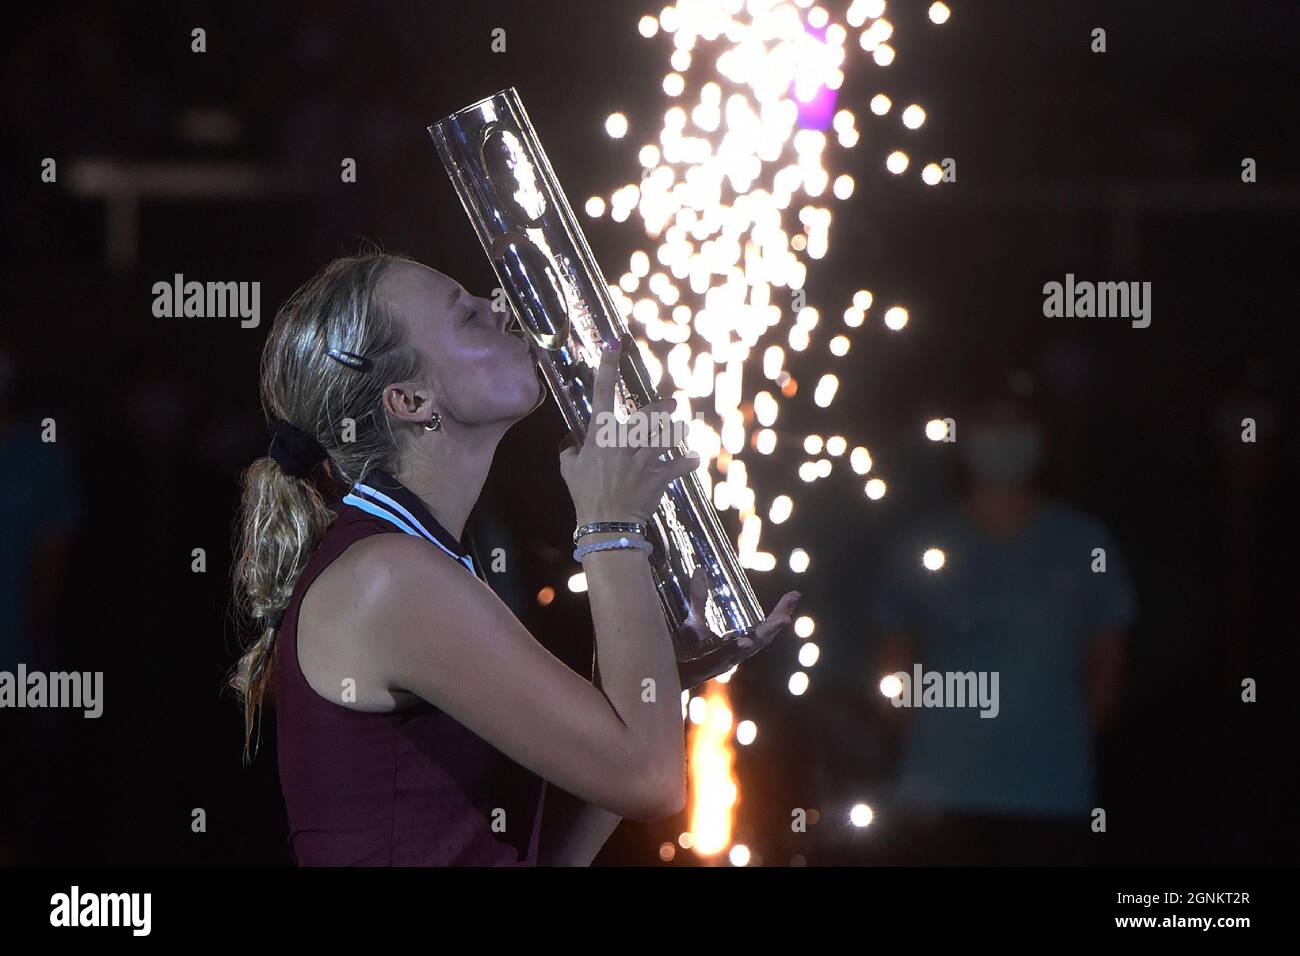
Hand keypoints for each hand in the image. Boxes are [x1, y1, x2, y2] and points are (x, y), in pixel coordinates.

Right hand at [559, 334, 699, 525]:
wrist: (606, 524)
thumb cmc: (585, 496)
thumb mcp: (569, 472)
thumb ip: (571, 454)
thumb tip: (572, 448)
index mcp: (601, 436)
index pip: (602, 394)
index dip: (607, 368)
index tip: (613, 346)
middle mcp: (624, 442)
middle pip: (648, 415)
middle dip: (664, 408)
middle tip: (675, 404)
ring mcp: (643, 459)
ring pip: (667, 435)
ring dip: (676, 431)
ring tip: (682, 428)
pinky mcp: (659, 477)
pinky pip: (680, 466)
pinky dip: (688, 463)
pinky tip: (694, 460)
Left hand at [676, 566, 799, 685]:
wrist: (670, 667)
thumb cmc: (686, 646)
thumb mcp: (695, 618)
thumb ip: (699, 597)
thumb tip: (699, 569)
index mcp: (740, 641)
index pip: (766, 626)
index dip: (781, 611)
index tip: (794, 595)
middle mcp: (738, 652)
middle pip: (765, 637)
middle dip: (779, 623)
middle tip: (792, 609)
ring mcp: (727, 660)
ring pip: (753, 648)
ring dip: (767, 634)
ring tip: (782, 621)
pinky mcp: (712, 666)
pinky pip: (728, 657)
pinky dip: (738, 648)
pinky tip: (747, 640)